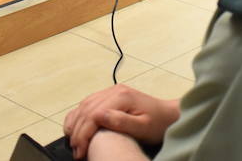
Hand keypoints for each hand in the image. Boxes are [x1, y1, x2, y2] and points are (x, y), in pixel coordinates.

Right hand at [63, 85, 178, 158]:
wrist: (167, 114)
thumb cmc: (157, 123)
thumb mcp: (143, 127)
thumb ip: (121, 121)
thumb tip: (99, 117)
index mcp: (122, 96)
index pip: (93, 114)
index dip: (84, 134)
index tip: (80, 152)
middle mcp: (114, 90)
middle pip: (86, 110)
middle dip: (78, 132)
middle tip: (76, 152)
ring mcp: (112, 91)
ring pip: (84, 105)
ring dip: (76, 123)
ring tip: (73, 142)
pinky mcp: (111, 95)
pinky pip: (88, 102)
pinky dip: (79, 115)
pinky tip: (75, 127)